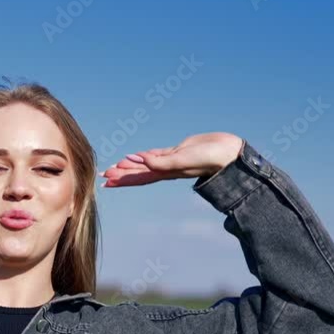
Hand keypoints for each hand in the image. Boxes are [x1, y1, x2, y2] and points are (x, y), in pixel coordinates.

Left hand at [99, 132, 244, 187]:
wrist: (229, 154)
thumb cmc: (209, 159)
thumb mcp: (184, 160)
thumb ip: (163, 161)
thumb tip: (141, 161)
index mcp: (165, 173)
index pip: (137, 178)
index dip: (121, 180)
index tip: (105, 181)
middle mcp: (165, 169)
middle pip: (138, 173)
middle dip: (120, 174)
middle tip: (103, 174)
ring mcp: (171, 161)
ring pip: (145, 164)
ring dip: (130, 166)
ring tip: (115, 166)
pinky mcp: (178, 151)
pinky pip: (156, 155)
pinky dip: (144, 156)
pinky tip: (135, 157)